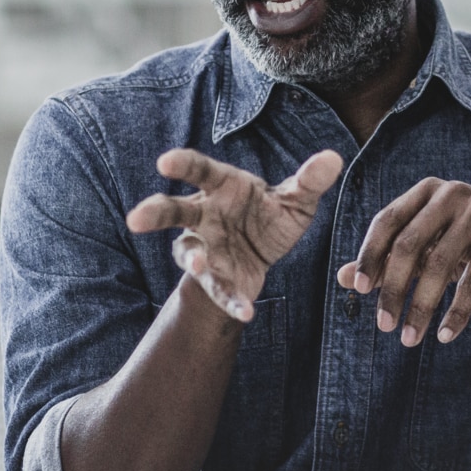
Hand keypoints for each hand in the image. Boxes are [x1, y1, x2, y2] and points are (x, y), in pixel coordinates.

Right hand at [128, 149, 343, 321]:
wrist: (263, 254)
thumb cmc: (270, 216)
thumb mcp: (296, 200)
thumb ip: (311, 181)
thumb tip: (335, 158)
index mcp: (221, 186)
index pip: (199, 170)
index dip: (182, 165)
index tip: (165, 161)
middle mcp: (204, 215)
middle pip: (173, 211)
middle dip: (155, 213)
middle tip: (136, 218)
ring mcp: (204, 248)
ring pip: (187, 253)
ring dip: (190, 261)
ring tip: (195, 267)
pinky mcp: (216, 279)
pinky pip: (220, 290)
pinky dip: (231, 301)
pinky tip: (245, 312)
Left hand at [336, 179, 470, 346]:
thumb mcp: (433, 241)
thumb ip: (392, 257)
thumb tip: (344, 280)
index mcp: (427, 191)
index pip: (387, 221)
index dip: (369, 254)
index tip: (358, 289)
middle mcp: (450, 195)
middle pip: (409, 245)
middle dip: (393, 288)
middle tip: (383, 326)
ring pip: (439, 265)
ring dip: (421, 307)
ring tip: (409, 338)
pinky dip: (457, 311)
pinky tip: (446, 334)